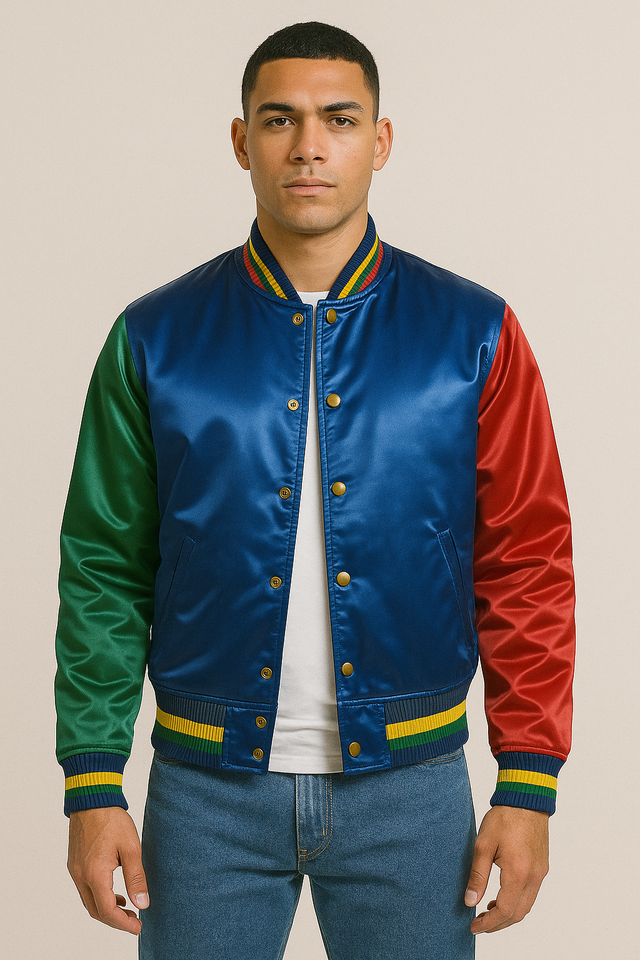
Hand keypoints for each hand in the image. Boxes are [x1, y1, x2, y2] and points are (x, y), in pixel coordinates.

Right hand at [67, 806, 148, 934]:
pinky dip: (99, 897)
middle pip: (96, 911)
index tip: (138, 926)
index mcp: (95, 874)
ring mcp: (75, 871)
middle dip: (115, 921)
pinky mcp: (74, 864)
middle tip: (134, 920)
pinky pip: (85, 890)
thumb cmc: (112, 820)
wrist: (92, 798)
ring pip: (89, 902)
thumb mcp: (131, 848)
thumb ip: (136, 878)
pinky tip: (114, 892)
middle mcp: (81, 876)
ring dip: (106, 910)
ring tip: (127, 908)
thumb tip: (143, 903)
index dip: (123, 923)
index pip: (107, 911)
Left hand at [464, 806, 548, 933]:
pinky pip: (531, 893)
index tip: (474, 926)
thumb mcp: (483, 844)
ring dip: (509, 914)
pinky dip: (517, 902)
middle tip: (479, 924)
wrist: (526, 798)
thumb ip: (478, 875)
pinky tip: (502, 896)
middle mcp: (534, 876)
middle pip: (518, 914)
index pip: (505, 910)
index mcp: (518, 872)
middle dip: (498, 924)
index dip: (489, 923)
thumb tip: (470, 901)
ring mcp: (540, 872)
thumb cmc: (504, 818)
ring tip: (488, 911)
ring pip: (526, 906)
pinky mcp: (542, 867)